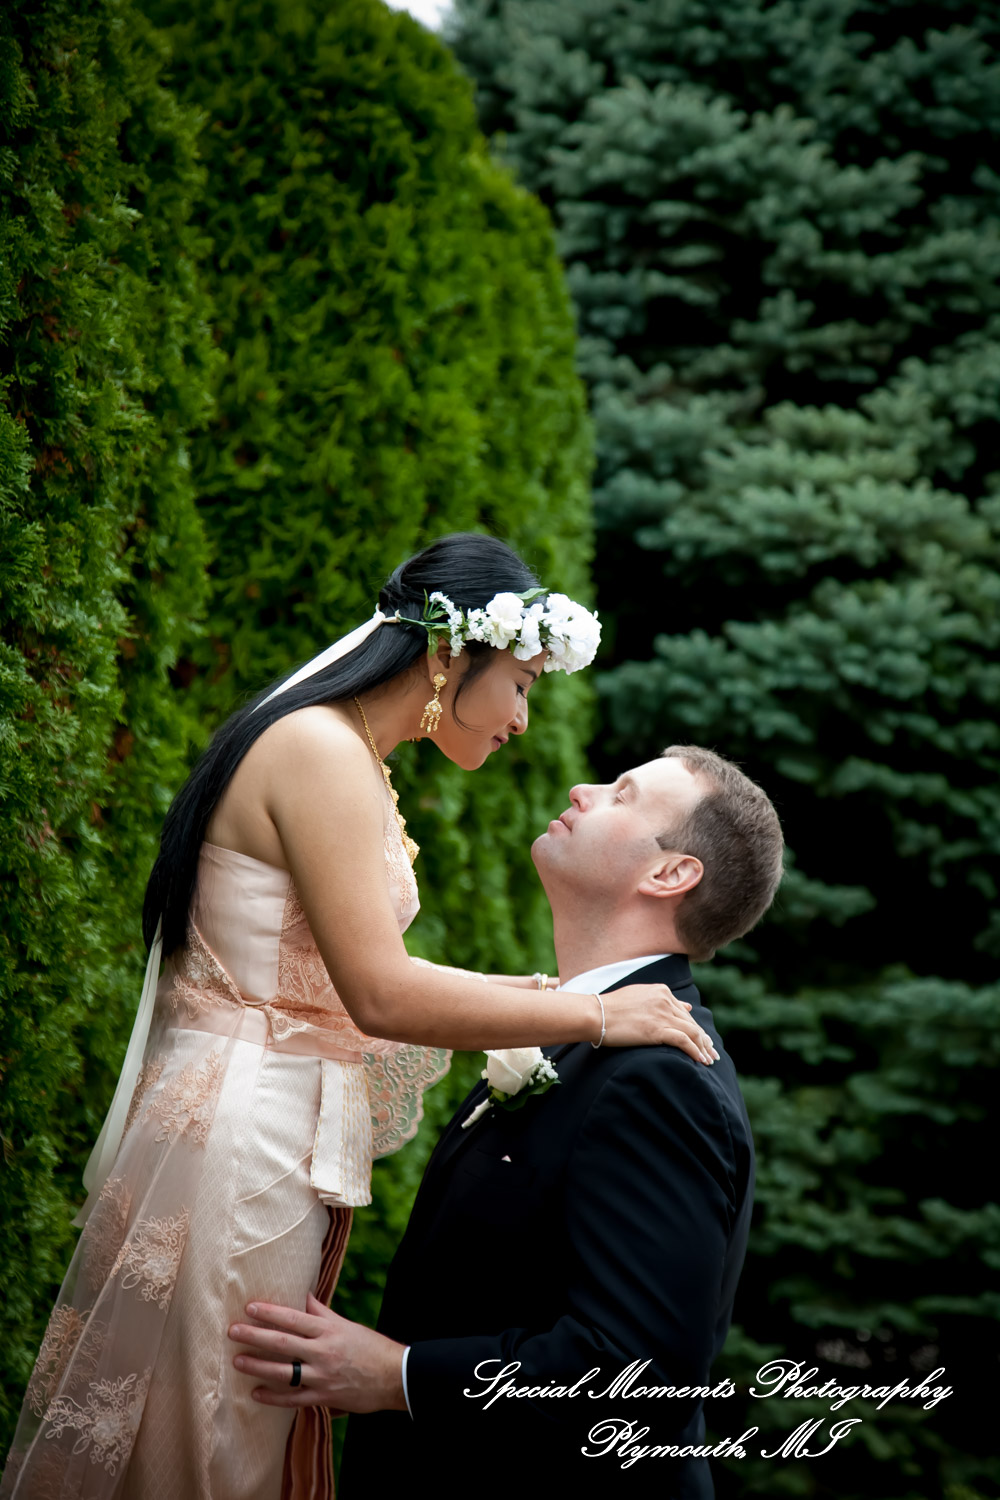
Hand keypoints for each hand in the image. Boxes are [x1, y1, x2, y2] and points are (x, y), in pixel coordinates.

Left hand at [228, 1294, 407, 1412]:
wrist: (395, 1376)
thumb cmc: (370, 1346)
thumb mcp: (346, 1325)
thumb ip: (322, 1313)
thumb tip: (302, 1296)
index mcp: (329, 1330)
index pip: (293, 1318)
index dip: (270, 1312)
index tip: (249, 1307)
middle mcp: (323, 1351)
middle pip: (282, 1342)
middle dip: (255, 1336)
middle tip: (232, 1331)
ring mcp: (322, 1376)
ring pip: (283, 1372)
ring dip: (257, 1366)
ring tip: (237, 1361)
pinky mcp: (324, 1397)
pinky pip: (293, 1399)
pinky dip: (273, 1397)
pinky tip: (255, 1393)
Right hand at [600, 984, 718, 1062]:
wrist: (595, 1014)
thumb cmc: (610, 1008)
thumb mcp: (639, 997)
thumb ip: (662, 1001)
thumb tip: (686, 1006)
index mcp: (661, 991)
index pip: (685, 1012)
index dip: (696, 1028)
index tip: (703, 1040)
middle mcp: (665, 1000)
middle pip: (692, 1023)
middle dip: (704, 1040)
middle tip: (712, 1053)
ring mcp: (662, 1015)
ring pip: (693, 1032)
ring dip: (703, 1048)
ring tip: (709, 1060)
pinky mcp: (657, 1030)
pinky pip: (684, 1041)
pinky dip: (695, 1052)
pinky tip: (700, 1061)